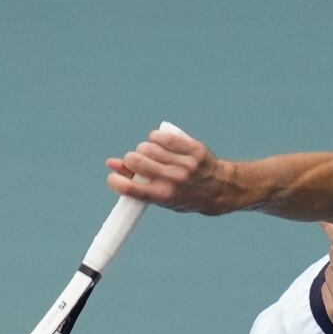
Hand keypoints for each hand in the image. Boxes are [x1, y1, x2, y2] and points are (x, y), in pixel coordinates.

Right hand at [105, 128, 231, 214]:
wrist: (221, 190)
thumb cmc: (186, 196)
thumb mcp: (162, 196)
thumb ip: (137, 182)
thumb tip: (111, 164)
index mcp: (164, 196)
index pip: (128, 187)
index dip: (115, 181)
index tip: (115, 178)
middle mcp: (174, 180)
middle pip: (134, 160)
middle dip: (130, 160)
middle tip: (137, 164)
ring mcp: (184, 164)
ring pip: (147, 146)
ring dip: (144, 149)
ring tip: (151, 155)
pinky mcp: (193, 149)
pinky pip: (163, 136)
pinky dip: (156, 138)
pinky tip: (159, 143)